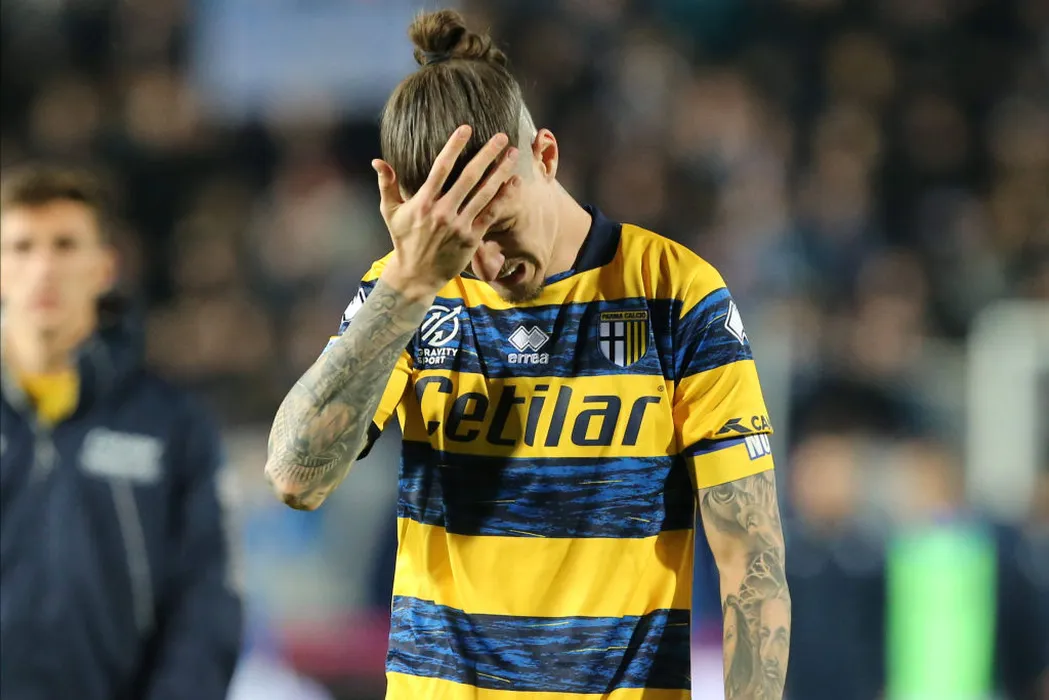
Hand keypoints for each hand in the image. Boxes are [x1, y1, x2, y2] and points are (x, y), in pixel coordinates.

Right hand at [373, 125, 518, 297]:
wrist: (417, 275)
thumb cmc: (403, 240)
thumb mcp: (390, 213)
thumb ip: (387, 185)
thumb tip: (377, 161)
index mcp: (423, 202)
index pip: (440, 168)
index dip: (454, 147)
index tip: (466, 129)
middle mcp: (442, 212)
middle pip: (468, 177)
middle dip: (486, 155)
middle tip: (501, 136)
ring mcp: (459, 225)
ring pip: (484, 194)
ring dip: (500, 172)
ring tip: (512, 154)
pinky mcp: (471, 238)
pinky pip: (491, 214)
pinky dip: (504, 198)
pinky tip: (514, 182)